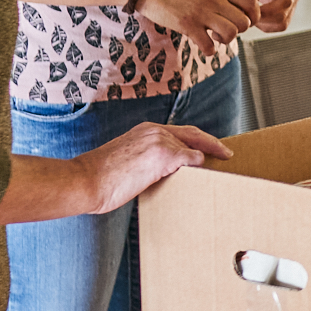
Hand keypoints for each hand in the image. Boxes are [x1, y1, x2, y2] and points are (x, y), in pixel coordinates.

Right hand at [82, 122, 231, 211]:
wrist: (84, 179)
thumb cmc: (98, 177)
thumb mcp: (125, 161)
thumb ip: (144, 161)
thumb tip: (159, 175)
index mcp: (145, 130)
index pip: (178, 131)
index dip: (196, 139)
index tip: (207, 147)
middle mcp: (154, 131)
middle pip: (193, 133)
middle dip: (211, 143)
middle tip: (226, 153)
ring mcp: (160, 142)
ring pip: (193, 148)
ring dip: (207, 160)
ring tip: (221, 169)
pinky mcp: (163, 156)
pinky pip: (191, 160)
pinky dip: (200, 167)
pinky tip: (204, 176)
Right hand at [134, 0, 258, 52]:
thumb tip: (246, 5)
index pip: (252, 4)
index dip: (253, 17)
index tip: (244, 21)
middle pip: (244, 22)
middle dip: (239, 30)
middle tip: (226, 29)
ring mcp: (201, 12)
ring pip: (231, 34)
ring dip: (225, 40)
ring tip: (214, 36)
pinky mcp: (187, 25)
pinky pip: (209, 46)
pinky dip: (209, 50)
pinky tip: (203, 44)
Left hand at [229, 0, 299, 32]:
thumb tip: (254, 1)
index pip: (286, 1)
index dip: (269, 12)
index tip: (252, 13)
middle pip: (285, 15)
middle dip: (264, 20)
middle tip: (246, 16)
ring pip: (283, 23)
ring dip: (265, 25)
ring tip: (250, 16)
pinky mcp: (288, 8)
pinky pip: (280, 24)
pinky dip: (266, 25)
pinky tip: (255, 17)